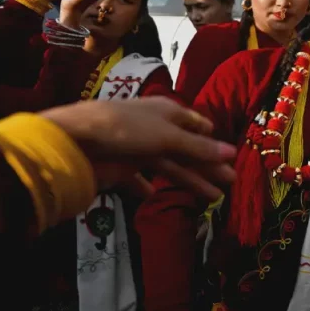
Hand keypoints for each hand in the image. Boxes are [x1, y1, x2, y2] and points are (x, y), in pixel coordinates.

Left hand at [40, 97, 236, 199]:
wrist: (75, 139)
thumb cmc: (126, 129)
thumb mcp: (168, 137)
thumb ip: (199, 148)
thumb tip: (234, 153)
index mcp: (168, 113)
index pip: (197, 126)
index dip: (212, 141)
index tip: (230, 156)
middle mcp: (155, 129)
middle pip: (187, 150)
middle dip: (208, 166)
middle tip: (231, 183)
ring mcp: (138, 148)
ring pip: (169, 166)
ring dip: (190, 180)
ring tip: (213, 197)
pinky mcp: (121, 167)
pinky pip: (138, 179)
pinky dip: (146, 187)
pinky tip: (154, 195)